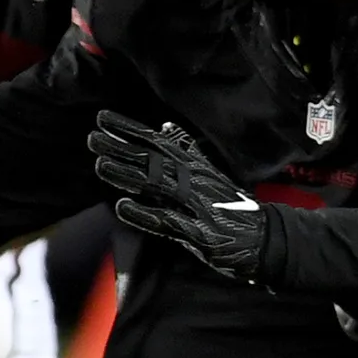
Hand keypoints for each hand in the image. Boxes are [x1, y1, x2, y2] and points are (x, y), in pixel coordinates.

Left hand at [88, 111, 265, 280]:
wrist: (265, 239)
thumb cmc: (231, 207)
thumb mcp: (208, 174)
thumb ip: (185, 151)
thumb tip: (165, 127)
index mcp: (194, 167)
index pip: (157, 142)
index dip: (129, 130)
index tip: (102, 118)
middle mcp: (194, 181)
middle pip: (153, 161)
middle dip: (122, 149)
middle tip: (92, 138)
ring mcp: (197, 205)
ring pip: (158, 186)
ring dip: (128, 175)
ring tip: (100, 165)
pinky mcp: (199, 232)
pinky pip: (168, 221)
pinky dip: (145, 214)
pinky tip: (122, 207)